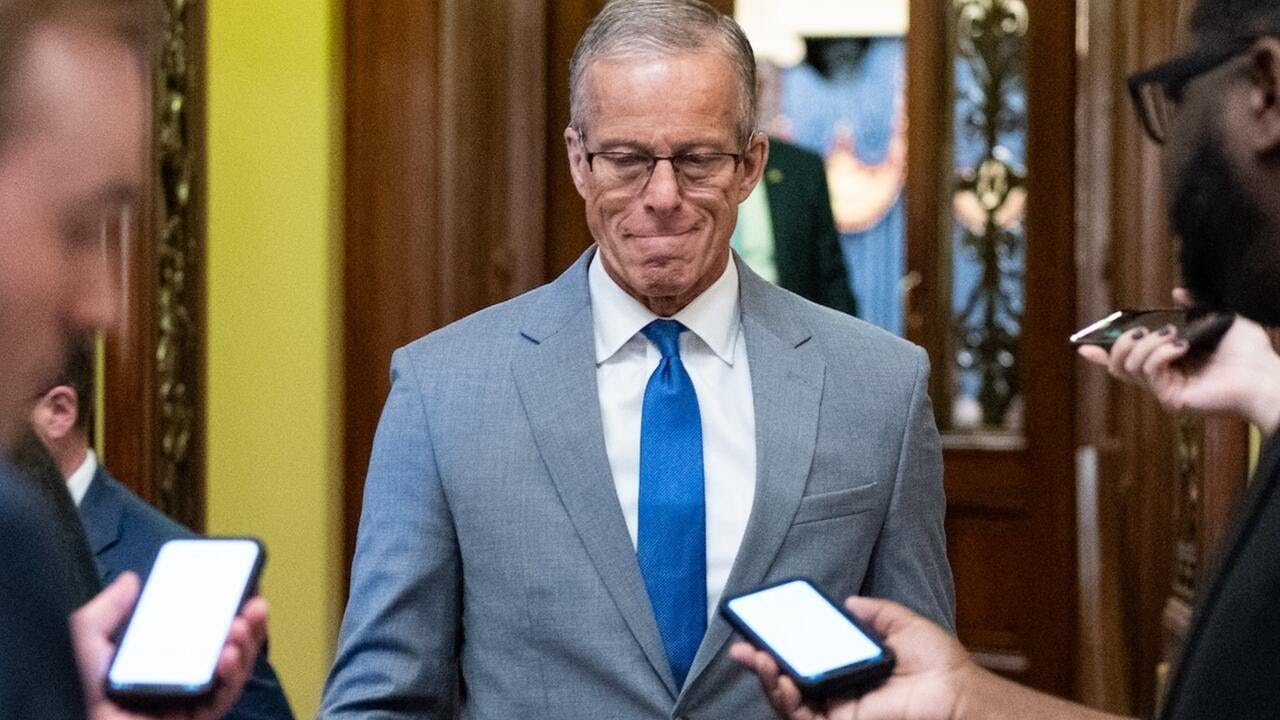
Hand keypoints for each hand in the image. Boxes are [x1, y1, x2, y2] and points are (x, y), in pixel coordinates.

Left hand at [71, 572, 268, 719]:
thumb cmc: (89, 701)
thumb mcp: (88, 649)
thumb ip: (102, 614)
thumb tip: (129, 580)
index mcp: (166, 654)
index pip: (203, 626)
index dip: (226, 606)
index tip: (240, 587)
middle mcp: (185, 675)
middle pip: (228, 644)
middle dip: (248, 623)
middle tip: (255, 604)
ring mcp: (194, 699)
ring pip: (234, 669)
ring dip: (246, 645)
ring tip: (242, 626)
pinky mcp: (199, 718)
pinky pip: (224, 697)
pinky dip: (232, 675)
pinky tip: (227, 657)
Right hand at [730, 597, 973, 719]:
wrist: (959, 694)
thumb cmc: (940, 665)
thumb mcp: (904, 625)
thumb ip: (876, 612)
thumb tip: (849, 600)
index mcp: (849, 668)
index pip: (804, 658)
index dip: (779, 646)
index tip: (759, 630)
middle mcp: (839, 691)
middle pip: (788, 682)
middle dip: (759, 665)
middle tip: (743, 647)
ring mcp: (838, 711)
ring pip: (788, 702)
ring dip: (766, 682)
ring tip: (759, 659)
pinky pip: (803, 718)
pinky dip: (785, 701)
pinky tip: (780, 681)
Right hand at [1078, 290, 1279, 433]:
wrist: (1266, 375)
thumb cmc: (1251, 353)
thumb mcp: (1220, 319)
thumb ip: (1196, 306)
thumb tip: (1177, 291)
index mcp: (1171, 363)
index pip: (1129, 361)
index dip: (1103, 355)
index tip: (1083, 346)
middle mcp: (1164, 378)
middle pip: (1119, 365)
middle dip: (1121, 343)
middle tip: (1140, 331)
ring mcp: (1165, 389)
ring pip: (1128, 366)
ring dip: (1146, 344)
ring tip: (1173, 336)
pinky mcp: (1170, 398)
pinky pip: (1148, 371)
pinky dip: (1159, 353)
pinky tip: (1181, 346)